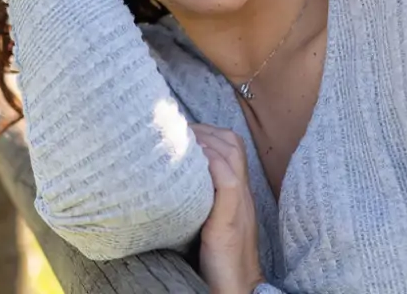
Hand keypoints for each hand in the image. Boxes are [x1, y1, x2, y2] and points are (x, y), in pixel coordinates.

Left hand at [193, 123, 265, 293]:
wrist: (237, 286)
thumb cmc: (216, 257)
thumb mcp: (208, 217)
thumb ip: (198, 195)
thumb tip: (163, 177)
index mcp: (237, 191)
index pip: (231, 144)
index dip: (207, 130)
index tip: (180, 128)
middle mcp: (242, 193)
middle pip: (232, 142)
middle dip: (202, 129)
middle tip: (176, 130)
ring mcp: (239, 205)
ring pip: (231, 154)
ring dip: (204, 141)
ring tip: (180, 141)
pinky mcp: (229, 222)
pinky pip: (227, 182)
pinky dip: (211, 164)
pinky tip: (192, 161)